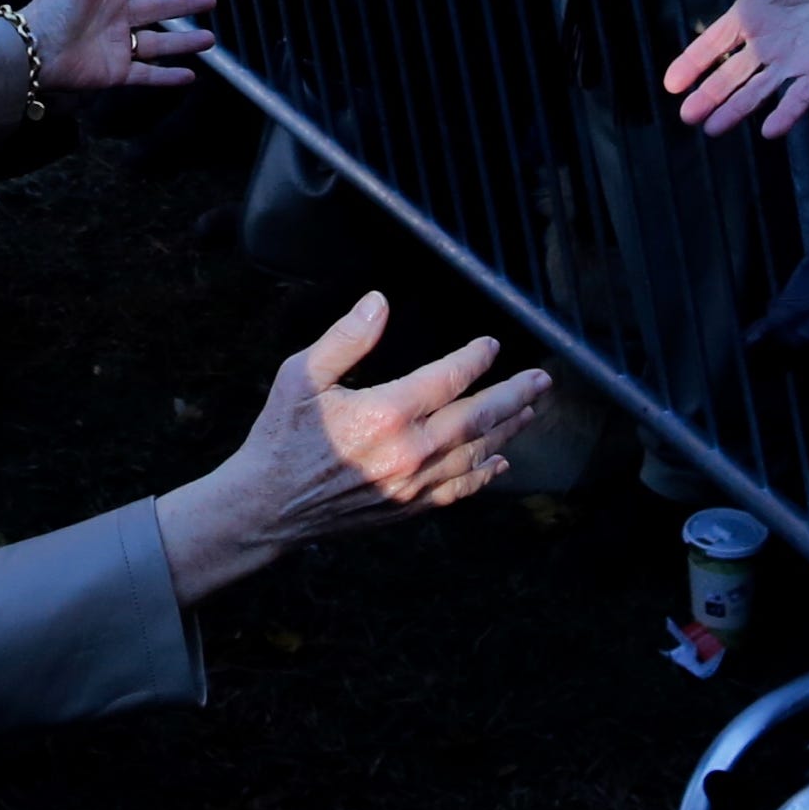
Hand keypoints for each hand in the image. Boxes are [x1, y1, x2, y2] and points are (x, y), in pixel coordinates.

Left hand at [20, 0, 216, 91]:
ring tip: (210, 39)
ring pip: (158, 43)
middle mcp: (115, 17)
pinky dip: (168, 76)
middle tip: (210, 0)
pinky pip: (148, 74)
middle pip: (157, 9)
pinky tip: (189, 75)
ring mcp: (117, 45)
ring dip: (184, 42)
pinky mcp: (117, 71)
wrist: (36, 49)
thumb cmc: (53, 6)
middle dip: (184, 5)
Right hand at [153, 294, 550, 604]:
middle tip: (542, 380)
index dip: (475, 360)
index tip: (491, 344)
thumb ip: (345, 338)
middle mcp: (407, 452)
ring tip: (530, 410)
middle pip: (476, 419)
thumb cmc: (282, 436)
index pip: (447, 380)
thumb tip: (379, 302)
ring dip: (507, 430)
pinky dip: (483, 474)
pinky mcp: (406, 507)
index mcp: (384, 413)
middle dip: (513, 396)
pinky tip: (499, 462)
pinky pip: (458, 490)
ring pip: (474, 454)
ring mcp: (411, 485)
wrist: (266, 507)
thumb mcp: (301, 376)